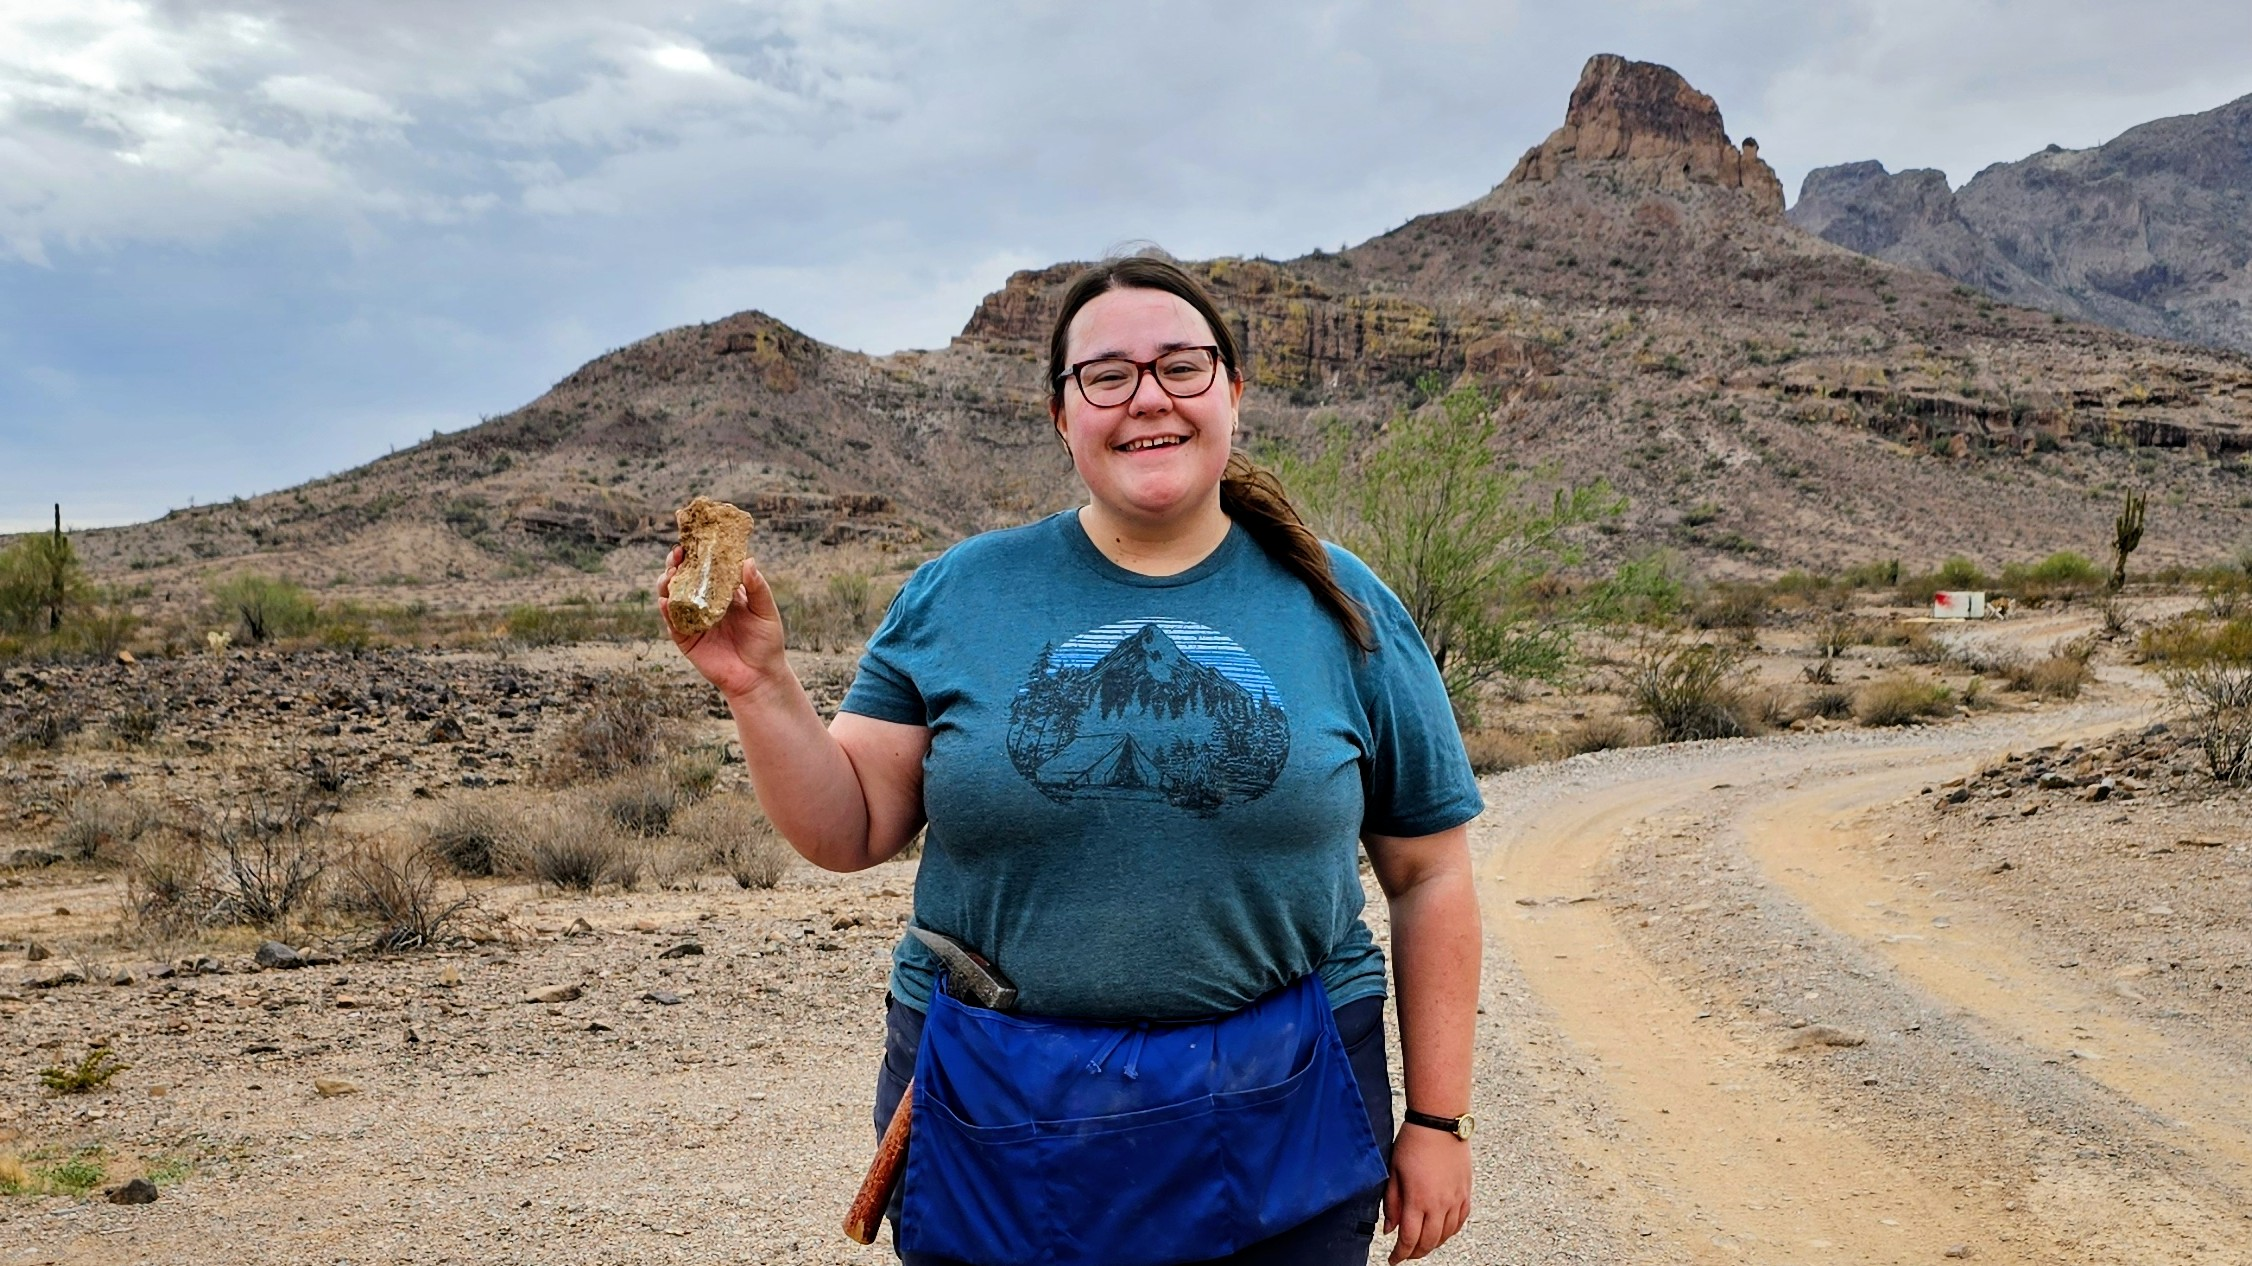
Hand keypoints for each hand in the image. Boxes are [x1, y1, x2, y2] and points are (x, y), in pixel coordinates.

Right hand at [655, 546, 789, 702]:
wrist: (760, 676)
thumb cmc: (766, 642)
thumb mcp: (765, 611)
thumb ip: (757, 587)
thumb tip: (748, 560)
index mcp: (723, 593)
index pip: (705, 569)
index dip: (696, 555)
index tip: (691, 541)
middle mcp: (705, 604)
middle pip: (683, 580)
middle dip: (676, 566)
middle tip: (677, 555)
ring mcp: (693, 621)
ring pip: (672, 598)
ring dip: (667, 585)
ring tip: (669, 575)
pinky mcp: (686, 640)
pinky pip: (672, 623)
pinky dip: (667, 611)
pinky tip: (665, 601)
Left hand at [1383, 1123, 1470, 1262]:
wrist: (1439, 1122)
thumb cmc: (1413, 1142)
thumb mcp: (1393, 1172)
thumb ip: (1391, 1203)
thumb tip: (1389, 1229)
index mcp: (1417, 1200)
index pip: (1409, 1239)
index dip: (1400, 1254)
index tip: (1393, 1259)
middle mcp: (1439, 1204)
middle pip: (1429, 1242)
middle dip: (1415, 1253)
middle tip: (1405, 1254)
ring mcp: (1455, 1199)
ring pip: (1446, 1235)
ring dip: (1433, 1244)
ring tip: (1422, 1244)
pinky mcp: (1466, 1192)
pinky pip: (1461, 1221)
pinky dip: (1450, 1231)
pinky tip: (1442, 1231)